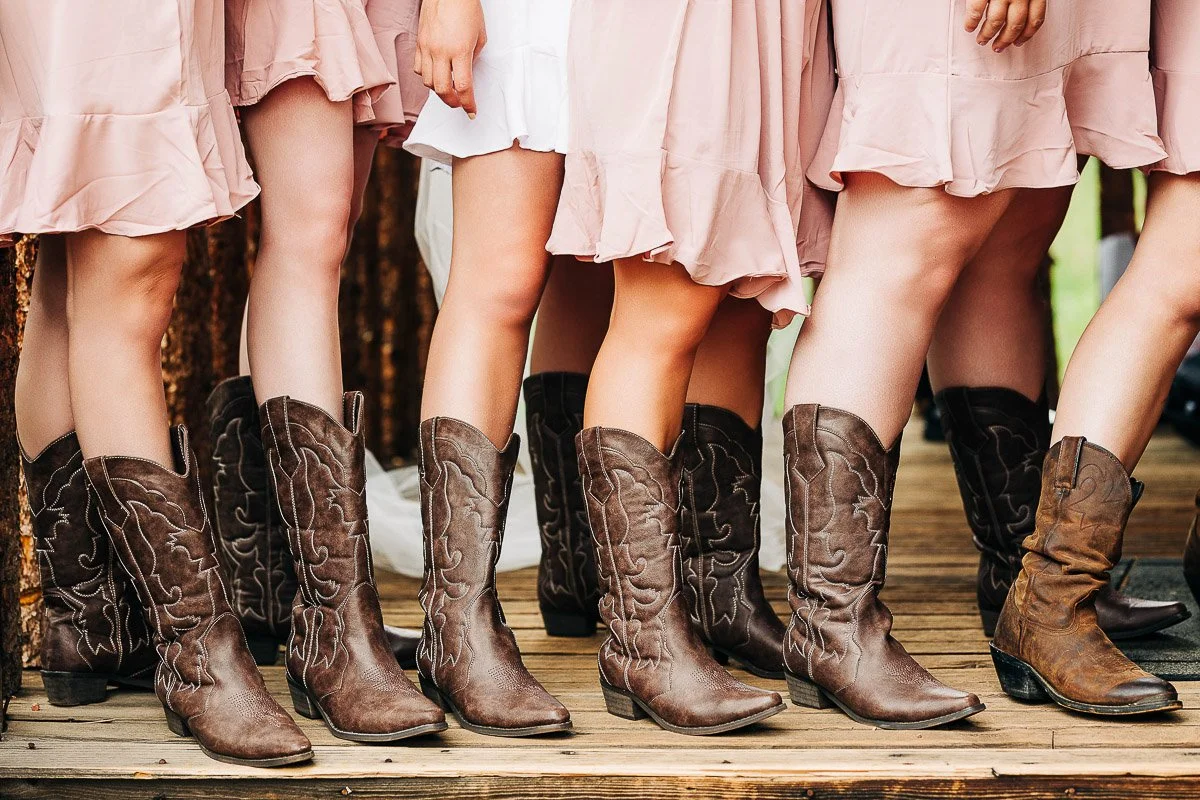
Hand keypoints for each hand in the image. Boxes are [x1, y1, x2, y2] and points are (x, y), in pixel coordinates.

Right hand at [415, 0, 486, 116]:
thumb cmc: (466, 9)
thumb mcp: (480, 37)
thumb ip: (473, 59)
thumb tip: (466, 74)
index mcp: (460, 50)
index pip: (463, 87)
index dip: (468, 103)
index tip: (471, 111)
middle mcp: (441, 51)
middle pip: (442, 90)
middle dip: (452, 102)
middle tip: (460, 104)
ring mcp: (427, 47)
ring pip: (428, 82)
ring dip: (439, 91)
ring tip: (449, 89)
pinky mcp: (419, 43)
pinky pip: (419, 69)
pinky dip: (428, 77)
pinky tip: (436, 74)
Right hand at [965, 0, 1045, 52]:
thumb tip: (1023, 17)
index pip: (1035, 19)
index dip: (1027, 34)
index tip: (1019, 42)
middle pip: (1015, 25)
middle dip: (1005, 40)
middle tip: (997, 47)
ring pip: (995, 22)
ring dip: (987, 35)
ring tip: (981, 39)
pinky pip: (975, 12)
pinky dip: (971, 23)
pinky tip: (969, 27)